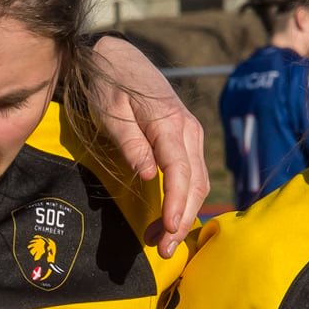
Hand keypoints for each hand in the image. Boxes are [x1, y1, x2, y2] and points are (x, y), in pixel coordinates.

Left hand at [87, 36, 207, 254]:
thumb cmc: (110, 84)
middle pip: (194, 183)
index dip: (177, 204)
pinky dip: (184, 200)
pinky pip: (192, 175)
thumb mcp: (111, 111)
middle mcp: (188, 130)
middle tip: (163, 250)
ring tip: (162, 242)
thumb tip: (148, 175)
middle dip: (182, 220)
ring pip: (198, 182)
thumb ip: (130, 142)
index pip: (180, 171)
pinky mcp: (186, 139)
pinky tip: (168, 219)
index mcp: (170, 123)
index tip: (167, 230)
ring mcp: (191, 134)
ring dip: (184, 214)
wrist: (120, 57)